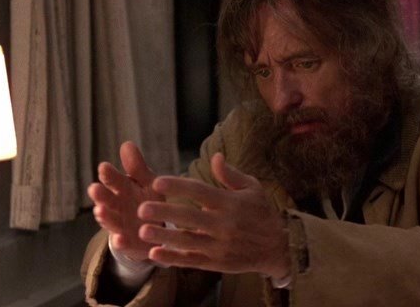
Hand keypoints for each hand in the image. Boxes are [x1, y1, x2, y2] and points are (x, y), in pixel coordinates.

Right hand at [88, 141, 164, 261]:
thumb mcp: (147, 181)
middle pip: (106, 200)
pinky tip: (119, 239)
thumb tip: (127, 143)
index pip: (113, 180)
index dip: (108, 174)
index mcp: (122, 189)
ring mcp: (121, 226)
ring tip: (100, 211)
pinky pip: (124, 244)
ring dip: (106, 217)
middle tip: (94, 189)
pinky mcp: (129, 244)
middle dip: (100, 195)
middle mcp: (117, 207)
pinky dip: (121, 242)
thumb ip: (137, 167)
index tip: (104, 167)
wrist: (156, 230)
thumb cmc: (148, 200)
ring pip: (111, 221)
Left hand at [137, 153, 289, 278]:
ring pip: (188, 241)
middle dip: (165, 212)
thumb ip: (230, 174)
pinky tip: (155, 253)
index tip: (158, 181)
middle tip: (142, 208)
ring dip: (165, 236)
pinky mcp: (217, 263)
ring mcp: (220, 246)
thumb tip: (215, 156)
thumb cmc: (261, 213)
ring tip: (142, 230)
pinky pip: (192, 260)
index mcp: (231, 203)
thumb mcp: (252, 188)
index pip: (201, 192)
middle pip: (191, 217)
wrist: (278, 247)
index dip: (179, 186)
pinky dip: (173, 258)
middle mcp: (225, 224)